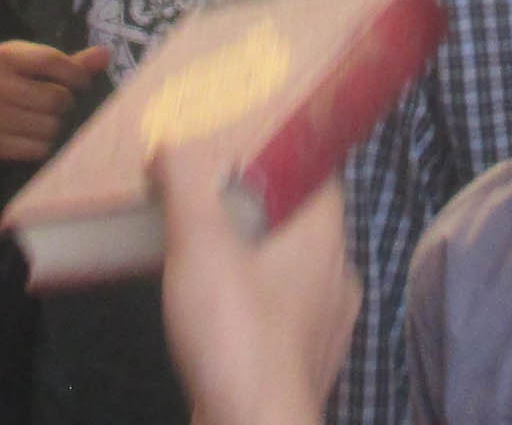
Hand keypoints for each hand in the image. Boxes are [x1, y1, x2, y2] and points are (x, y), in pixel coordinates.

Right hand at [0, 41, 108, 161]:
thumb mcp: (43, 62)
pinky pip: (36, 150)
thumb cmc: (23, 79)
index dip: (76, 74)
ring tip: (54, 120)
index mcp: (5, 55)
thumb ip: (76, 61)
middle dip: (68, 103)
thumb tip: (105, 54)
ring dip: (59, 126)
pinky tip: (42, 137)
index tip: (84, 83)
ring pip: (48, 128)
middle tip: (66, 106)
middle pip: (53, 98)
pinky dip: (46, 146)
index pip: (51, 60)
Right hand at [156, 149, 352, 424]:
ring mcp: (330, 326)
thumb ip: (186, 184)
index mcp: (325, 237)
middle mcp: (339, 276)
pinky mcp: (310, 365)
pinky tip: (224, 316)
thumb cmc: (235, 333)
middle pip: (305, 224)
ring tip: (210, 260)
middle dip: (260, 211)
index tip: (243, 148)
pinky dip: (259, 308)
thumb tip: (172, 146)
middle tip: (210, 204)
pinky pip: (287, 318)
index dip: (284, 155)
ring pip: (298, 274)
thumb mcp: (199, 243)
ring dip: (258, 262)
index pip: (320, 174)